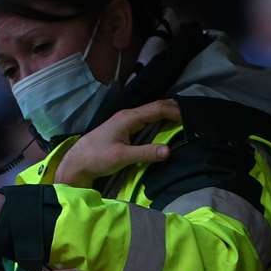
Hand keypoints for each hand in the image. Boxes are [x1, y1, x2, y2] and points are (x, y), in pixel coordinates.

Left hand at [53, 100, 182, 186]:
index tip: (192, 116)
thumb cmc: (97, 158)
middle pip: (156, 108)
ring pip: (151, 114)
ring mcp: (125, 122)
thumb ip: (145, 153)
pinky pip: (146, 121)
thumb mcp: (122, 157)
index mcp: (129, 118)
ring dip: (167, 115)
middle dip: (174, 110)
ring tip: (185, 120)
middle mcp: (128, 115)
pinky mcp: (124, 129)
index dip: (176, 111)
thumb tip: (169, 151)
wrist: (77, 162)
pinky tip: (166, 128)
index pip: (157, 108)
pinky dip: (159, 122)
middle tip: (193, 116)